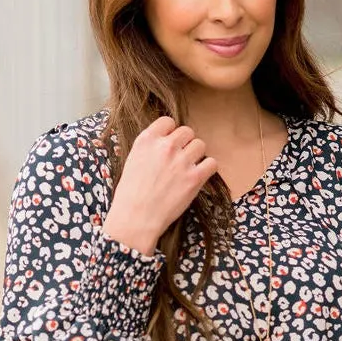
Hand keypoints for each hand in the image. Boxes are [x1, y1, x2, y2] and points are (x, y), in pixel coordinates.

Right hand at [103, 114, 218, 253]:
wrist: (135, 219)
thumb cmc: (130, 195)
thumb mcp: (132, 161)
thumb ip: (149, 148)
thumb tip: (164, 143)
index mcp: (147, 140)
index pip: (168, 121)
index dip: (171, 132)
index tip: (170, 144)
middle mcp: (165, 147)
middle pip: (187, 132)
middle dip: (185, 144)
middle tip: (180, 159)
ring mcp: (181, 161)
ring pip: (200, 145)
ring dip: (197, 155)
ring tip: (189, 168)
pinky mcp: (194, 178)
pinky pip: (212, 163)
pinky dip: (207, 169)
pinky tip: (199, 176)